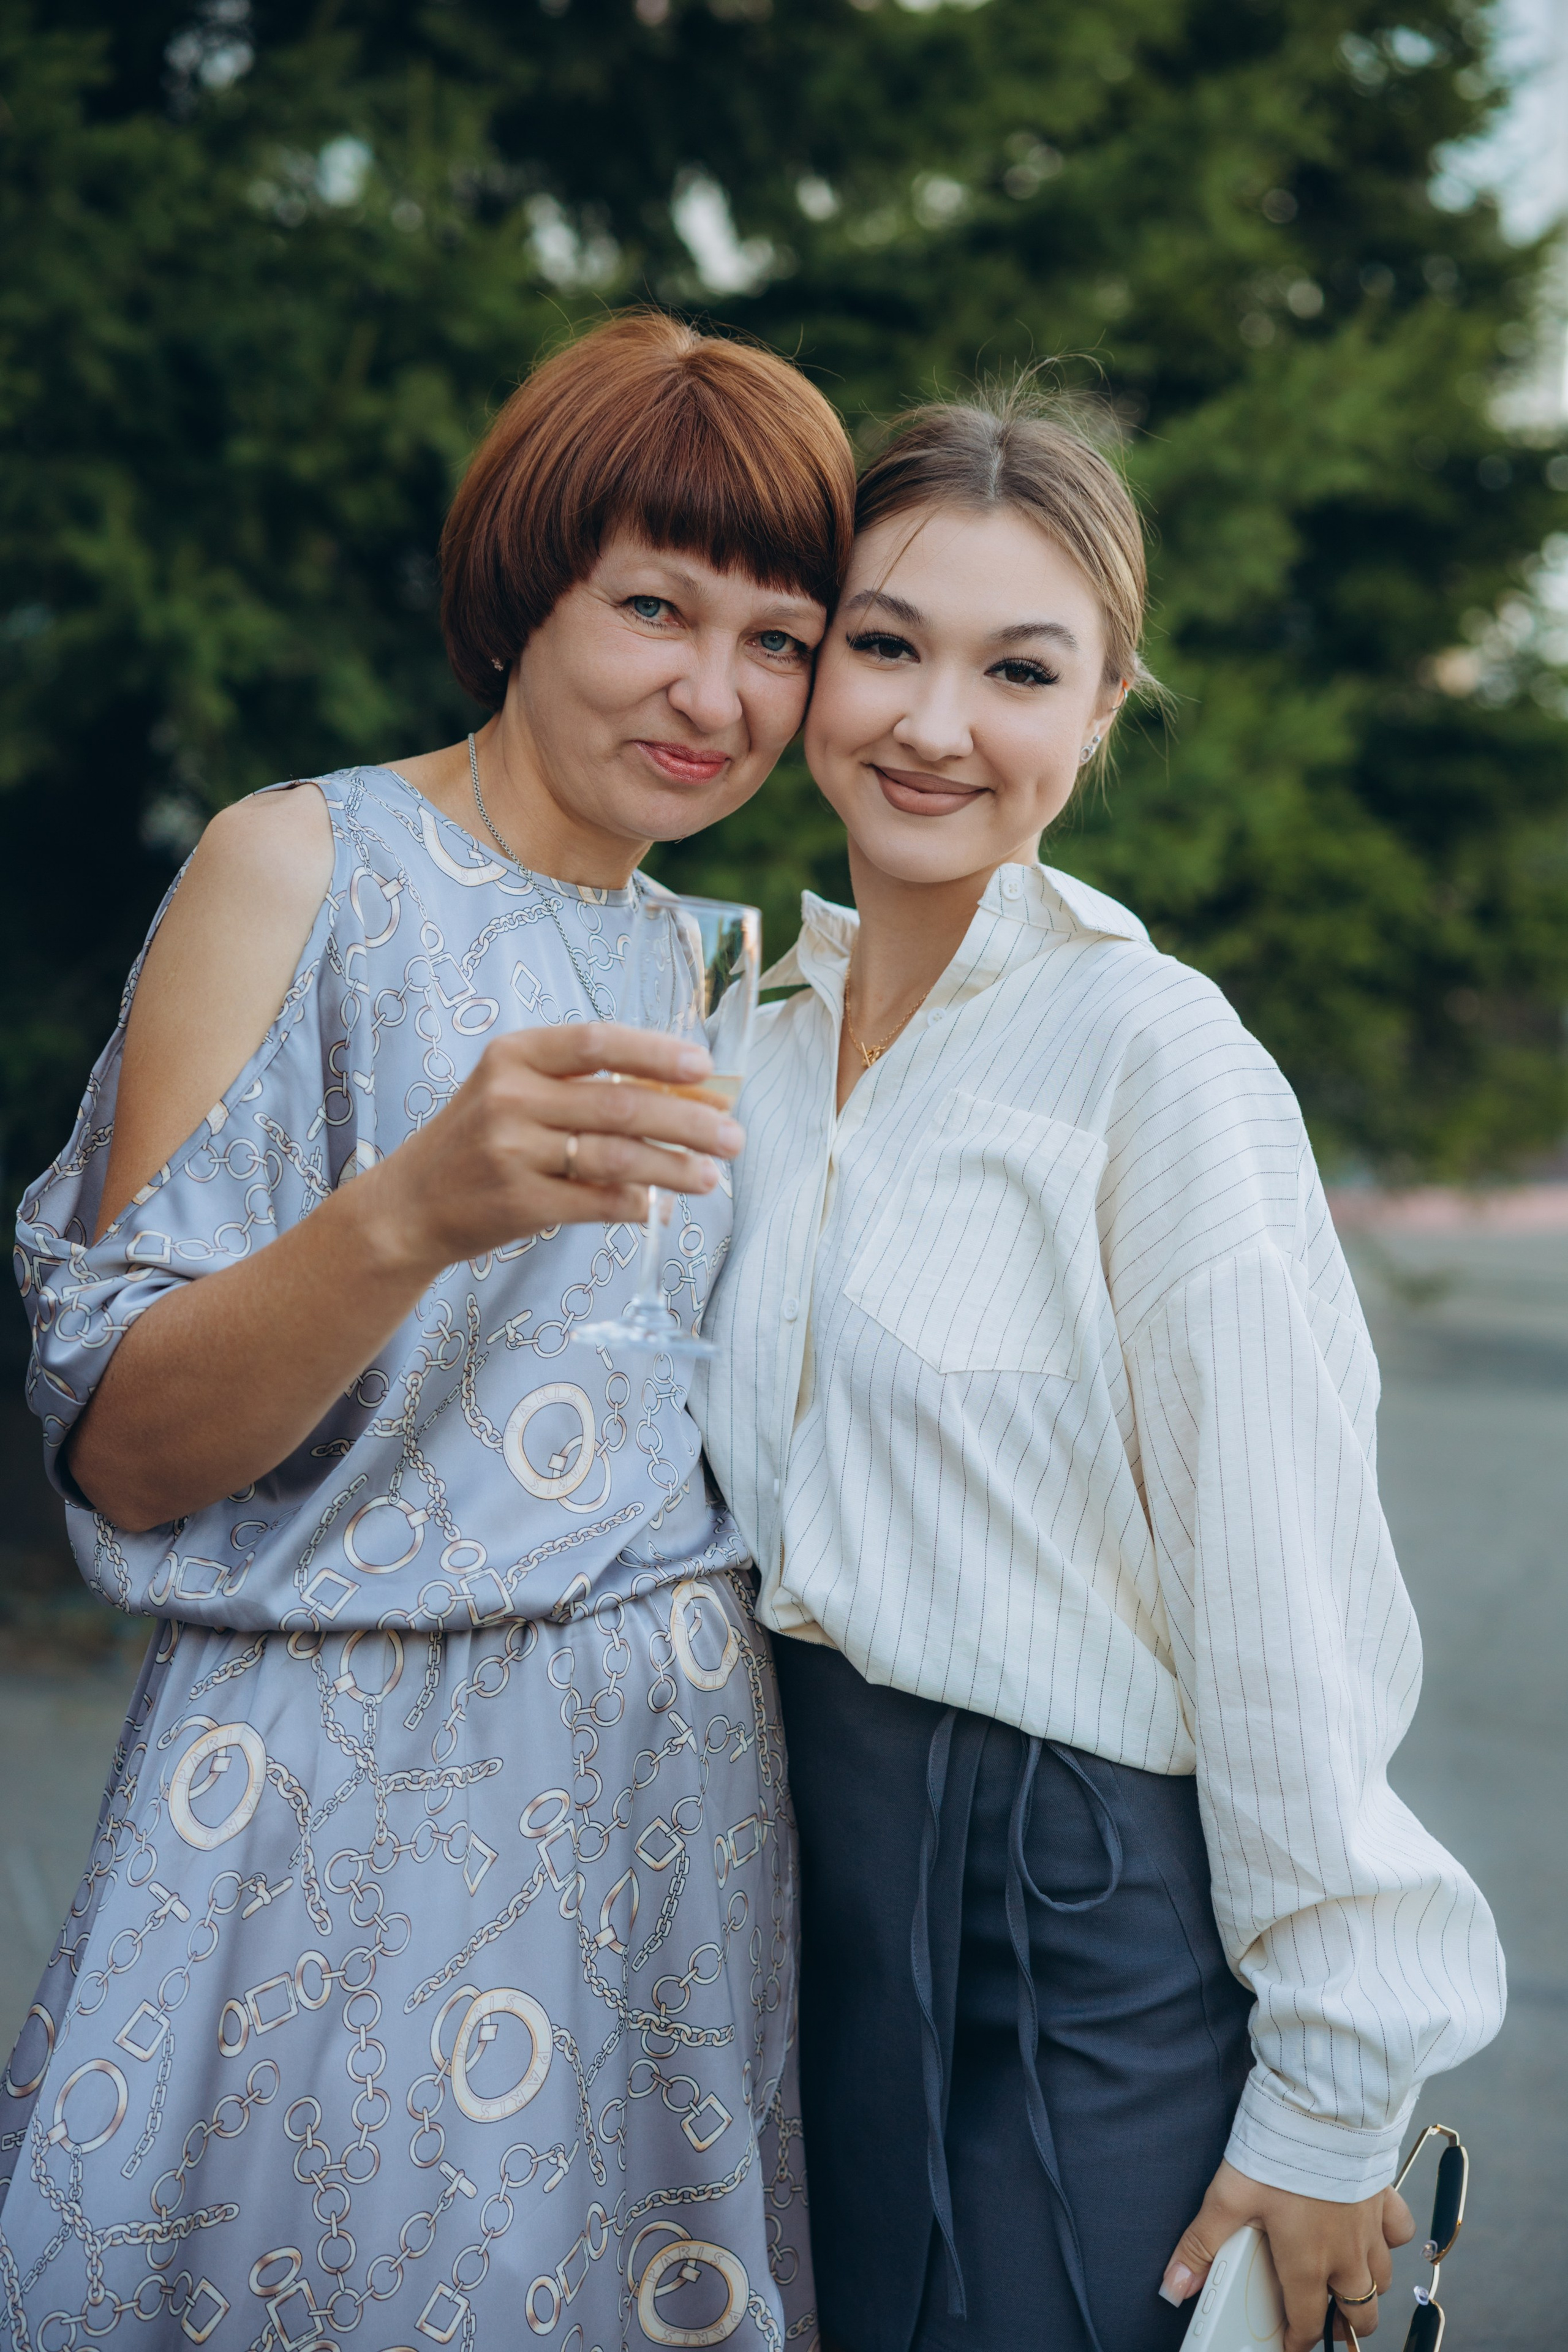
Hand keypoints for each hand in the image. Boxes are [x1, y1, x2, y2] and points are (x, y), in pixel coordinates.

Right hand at [364, 1020, 742, 1274]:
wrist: (409, 1205)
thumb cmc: (479, 1140)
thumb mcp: (515, 1091)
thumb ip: (583, 1085)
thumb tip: (683, 1094)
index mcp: (514, 1055)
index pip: (597, 1041)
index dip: (656, 1053)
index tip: (704, 1066)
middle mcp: (510, 1097)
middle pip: (619, 1103)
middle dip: (687, 1120)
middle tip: (732, 1135)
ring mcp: (512, 1152)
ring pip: (615, 1156)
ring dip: (673, 1168)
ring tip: (712, 1176)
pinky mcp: (517, 1203)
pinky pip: (596, 1202)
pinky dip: (637, 1205)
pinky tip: (662, 1207)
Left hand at [1161, 2160, 1414, 2349]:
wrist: (1323, 2108)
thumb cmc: (1279, 2154)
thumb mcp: (1228, 2197)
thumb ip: (1201, 2245)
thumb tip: (1174, 2286)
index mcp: (1307, 2263)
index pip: (1306, 2322)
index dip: (1298, 2342)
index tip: (1291, 2345)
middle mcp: (1346, 2255)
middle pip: (1359, 2314)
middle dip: (1344, 2325)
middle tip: (1326, 2322)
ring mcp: (1371, 2229)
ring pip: (1382, 2280)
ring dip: (1367, 2288)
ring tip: (1348, 2284)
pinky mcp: (1385, 2198)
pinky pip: (1401, 2233)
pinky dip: (1391, 2240)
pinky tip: (1373, 2232)